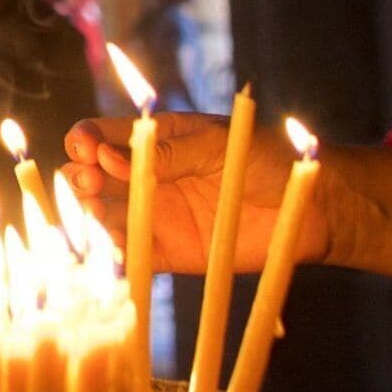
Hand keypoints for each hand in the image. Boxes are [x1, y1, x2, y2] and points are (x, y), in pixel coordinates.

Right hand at [58, 111, 372, 274]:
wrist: (310, 205)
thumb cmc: (268, 158)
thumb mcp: (216, 144)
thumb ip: (165, 152)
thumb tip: (108, 155)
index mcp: (156, 140)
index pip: (102, 136)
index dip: (85, 140)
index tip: (85, 148)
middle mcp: (149, 178)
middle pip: (93, 177)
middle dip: (81, 178)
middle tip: (89, 183)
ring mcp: (157, 216)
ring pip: (105, 216)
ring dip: (90, 215)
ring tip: (96, 211)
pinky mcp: (170, 254)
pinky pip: (131, 256)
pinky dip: (112, 255)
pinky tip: (105, 250)